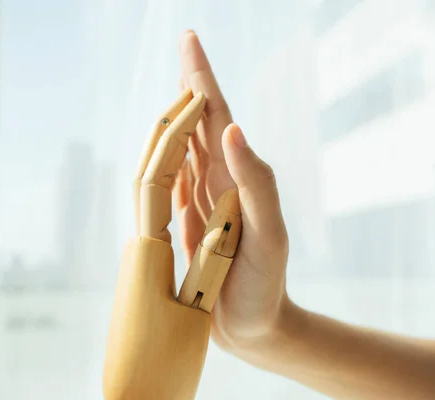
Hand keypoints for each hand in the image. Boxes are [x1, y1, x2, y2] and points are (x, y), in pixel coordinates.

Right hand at [173, 31, 289, 356]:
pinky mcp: (188, 224)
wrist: (256, 327)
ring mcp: (202, 202)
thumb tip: (230, 129)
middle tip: (185, 45)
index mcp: (234, 179)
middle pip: (198, 124)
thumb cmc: (265, 284)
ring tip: (174, 85)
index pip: (216, 118)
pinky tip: (166, 146)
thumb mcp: (268, 234)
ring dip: (177, 115)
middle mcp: (218, 183)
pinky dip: (166, 157)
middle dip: (190, 83)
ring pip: (184, 147)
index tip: (190, 41)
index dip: (202, 79)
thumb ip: (255, 184)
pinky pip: (172, 183)